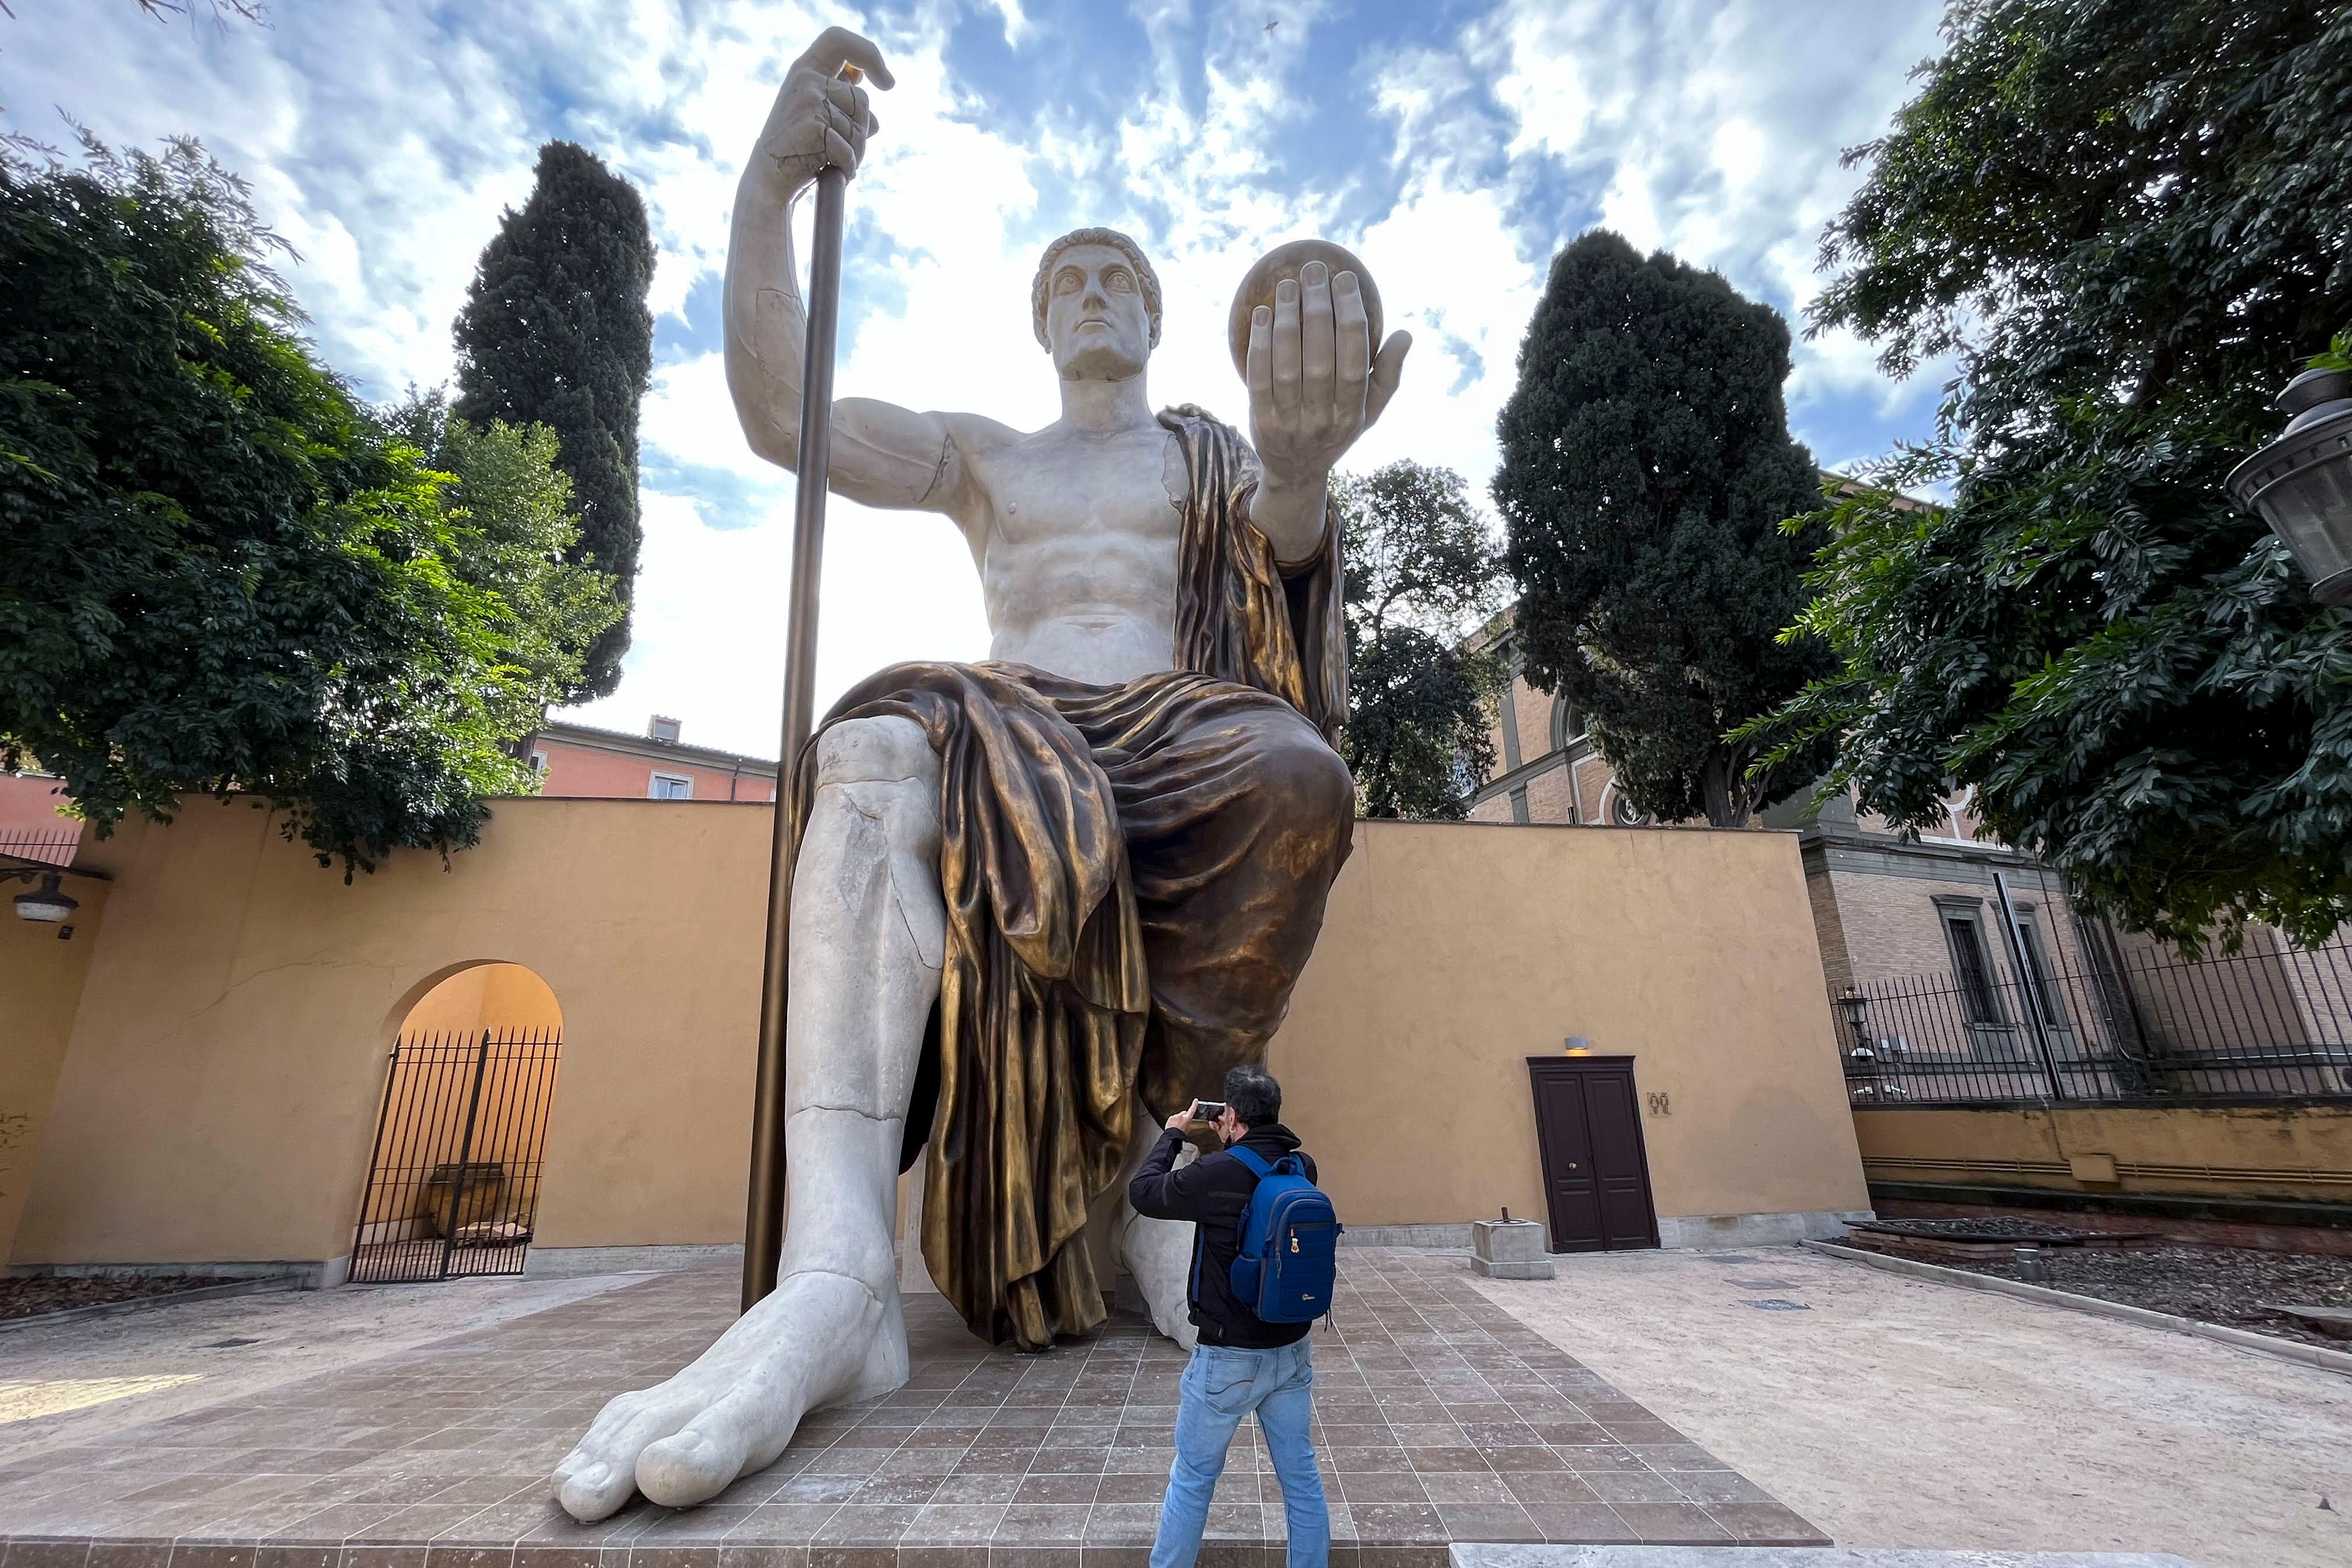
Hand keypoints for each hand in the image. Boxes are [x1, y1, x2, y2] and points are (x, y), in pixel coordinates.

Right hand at [750, 27, 894, 198]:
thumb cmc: (798, 150)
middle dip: (862, 129)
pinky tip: (827, 169)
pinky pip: (850, 148)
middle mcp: (805, 79)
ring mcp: (808, 100)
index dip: (868, 54)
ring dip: (856, 150)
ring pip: (862, 125)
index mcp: (805, 69)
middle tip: (842, 148)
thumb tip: (874, 82)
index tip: (887, 82)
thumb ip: (842, 97)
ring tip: (831, 159)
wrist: (768, 182)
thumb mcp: (818, 114)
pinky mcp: (812, 125)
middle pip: (863, 98)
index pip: (839, 41)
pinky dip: (846, 165)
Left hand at [1166, 1100, 1202, 1133]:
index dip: (1194, 1104)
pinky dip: (1174, 1121)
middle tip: (1183, 1123)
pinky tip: (1174, 1126)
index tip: (1196, 1100)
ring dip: (1178, 1119)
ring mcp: (1175, 1116)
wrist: (1173, 1136)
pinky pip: (1173, 1118)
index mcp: (1187, 1118)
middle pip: (1184, 1113)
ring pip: (1178, 1116)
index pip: (1192, 1109)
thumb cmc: (1181, 1134)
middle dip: (1184, 1116)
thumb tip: (1188, 1122)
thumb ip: (1188, 1123)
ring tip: (1178, 1126)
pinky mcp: (1170, 1118)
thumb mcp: (1188, 1130)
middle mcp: (1181, 1116)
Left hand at [1246, 260, 1409, 492]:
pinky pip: (1258, 378)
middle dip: (1318, 310)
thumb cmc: (1338, 427)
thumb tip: (1405, 334)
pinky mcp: (1260, 422)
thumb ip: (1388, 375)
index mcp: (1353, 414)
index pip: (1355, 360)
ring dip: (1287, 321)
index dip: (1350, 317)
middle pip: (1320, 359)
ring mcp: (1289, 424)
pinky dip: (1259, 344)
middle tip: (1314, 271)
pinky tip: (1262, 313)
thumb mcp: (1370, 411)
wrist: (1296, 472)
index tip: (1345, 280)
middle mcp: (1322, 421)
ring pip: (1287, 366)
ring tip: (1288, 285)